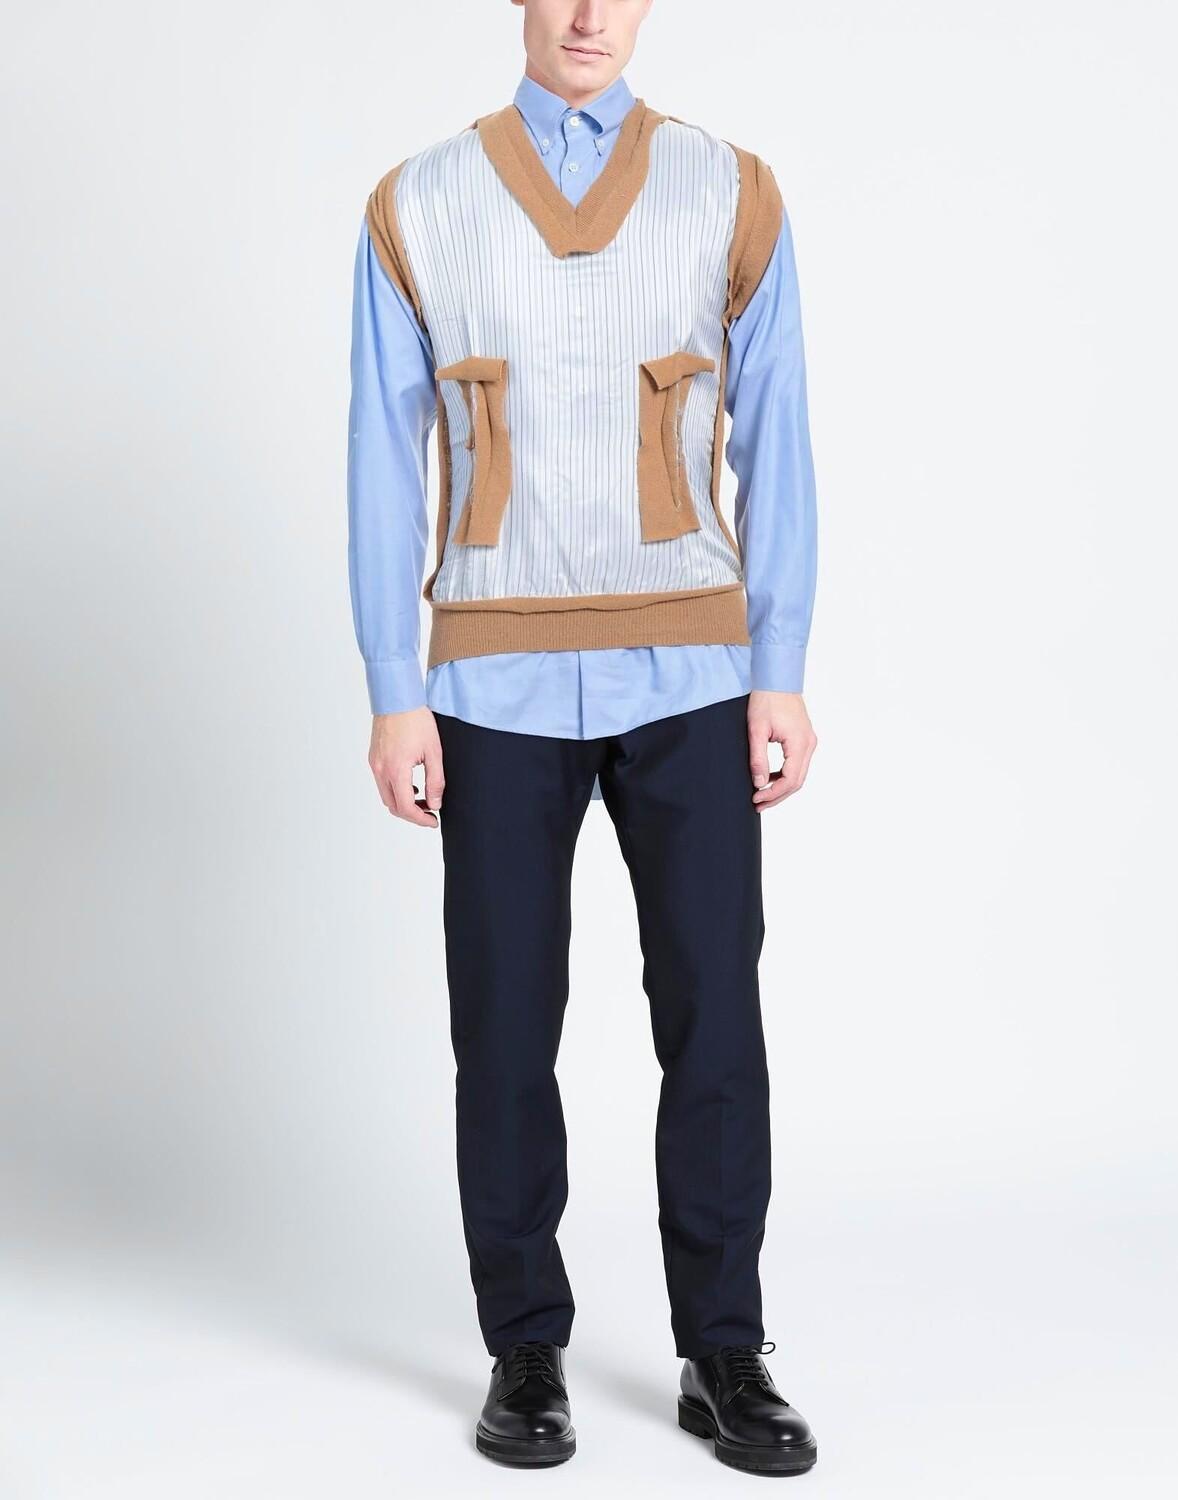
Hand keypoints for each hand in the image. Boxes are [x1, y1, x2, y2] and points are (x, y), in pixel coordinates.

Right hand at [368, 707, 444, 827]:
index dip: (420, 819)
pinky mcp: (373, 757)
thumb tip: (435, 803)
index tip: (433, 821)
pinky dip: (395, 790)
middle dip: (412, 814)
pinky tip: (410, 785)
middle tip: (430, 812)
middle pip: (393, 806)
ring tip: (422, 799)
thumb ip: (436, 781)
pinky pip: (382, 782)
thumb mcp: (434, 752)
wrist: (397, 697)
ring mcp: (374, 763)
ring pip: (386, 796)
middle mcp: (380, 769)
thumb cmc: (416, 719)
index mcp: (396, 770)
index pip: (405, 807)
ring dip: (403, 803)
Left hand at [747, 691, 816, 810]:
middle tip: (758, 804)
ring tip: (762, 795)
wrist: (777, 679)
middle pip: (797, 782)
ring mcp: (809, 741)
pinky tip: (770, 778)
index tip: (756, 799)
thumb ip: (758, 758)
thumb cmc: (767, 700)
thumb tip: (759, 783)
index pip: (790, 780)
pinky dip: (785, 775)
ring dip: (782, 787)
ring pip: (799, 774)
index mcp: (799, 743)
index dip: (773, 794)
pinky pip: (798, 764)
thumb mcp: (756, 730)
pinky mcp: (804, 739)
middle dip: (777, 796)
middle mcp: (809, 744)